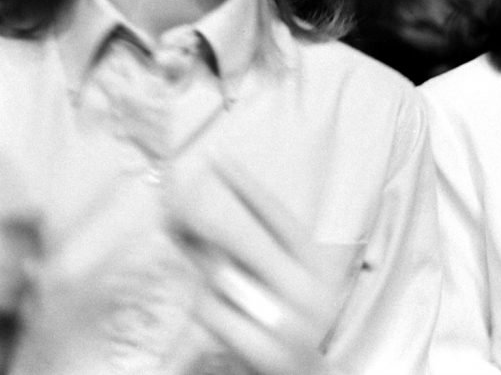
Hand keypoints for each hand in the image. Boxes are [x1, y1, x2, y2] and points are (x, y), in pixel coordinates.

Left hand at [167, 158, 335, 374]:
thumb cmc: (279, 326)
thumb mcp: (269, 283)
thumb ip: (234, 252)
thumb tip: (188, 213)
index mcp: (319, 265)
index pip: (278, 215)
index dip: (246, 185)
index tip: (216, 157)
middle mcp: (313, 290)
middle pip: (245, 238)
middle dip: (206, 222)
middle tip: (172, 208)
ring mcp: (293, 323)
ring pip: (222, 277)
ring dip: (207, 280)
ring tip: (217, 289)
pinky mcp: (269, 353)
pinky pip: (213, 314)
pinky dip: (207, 312)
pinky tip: (217, 317)